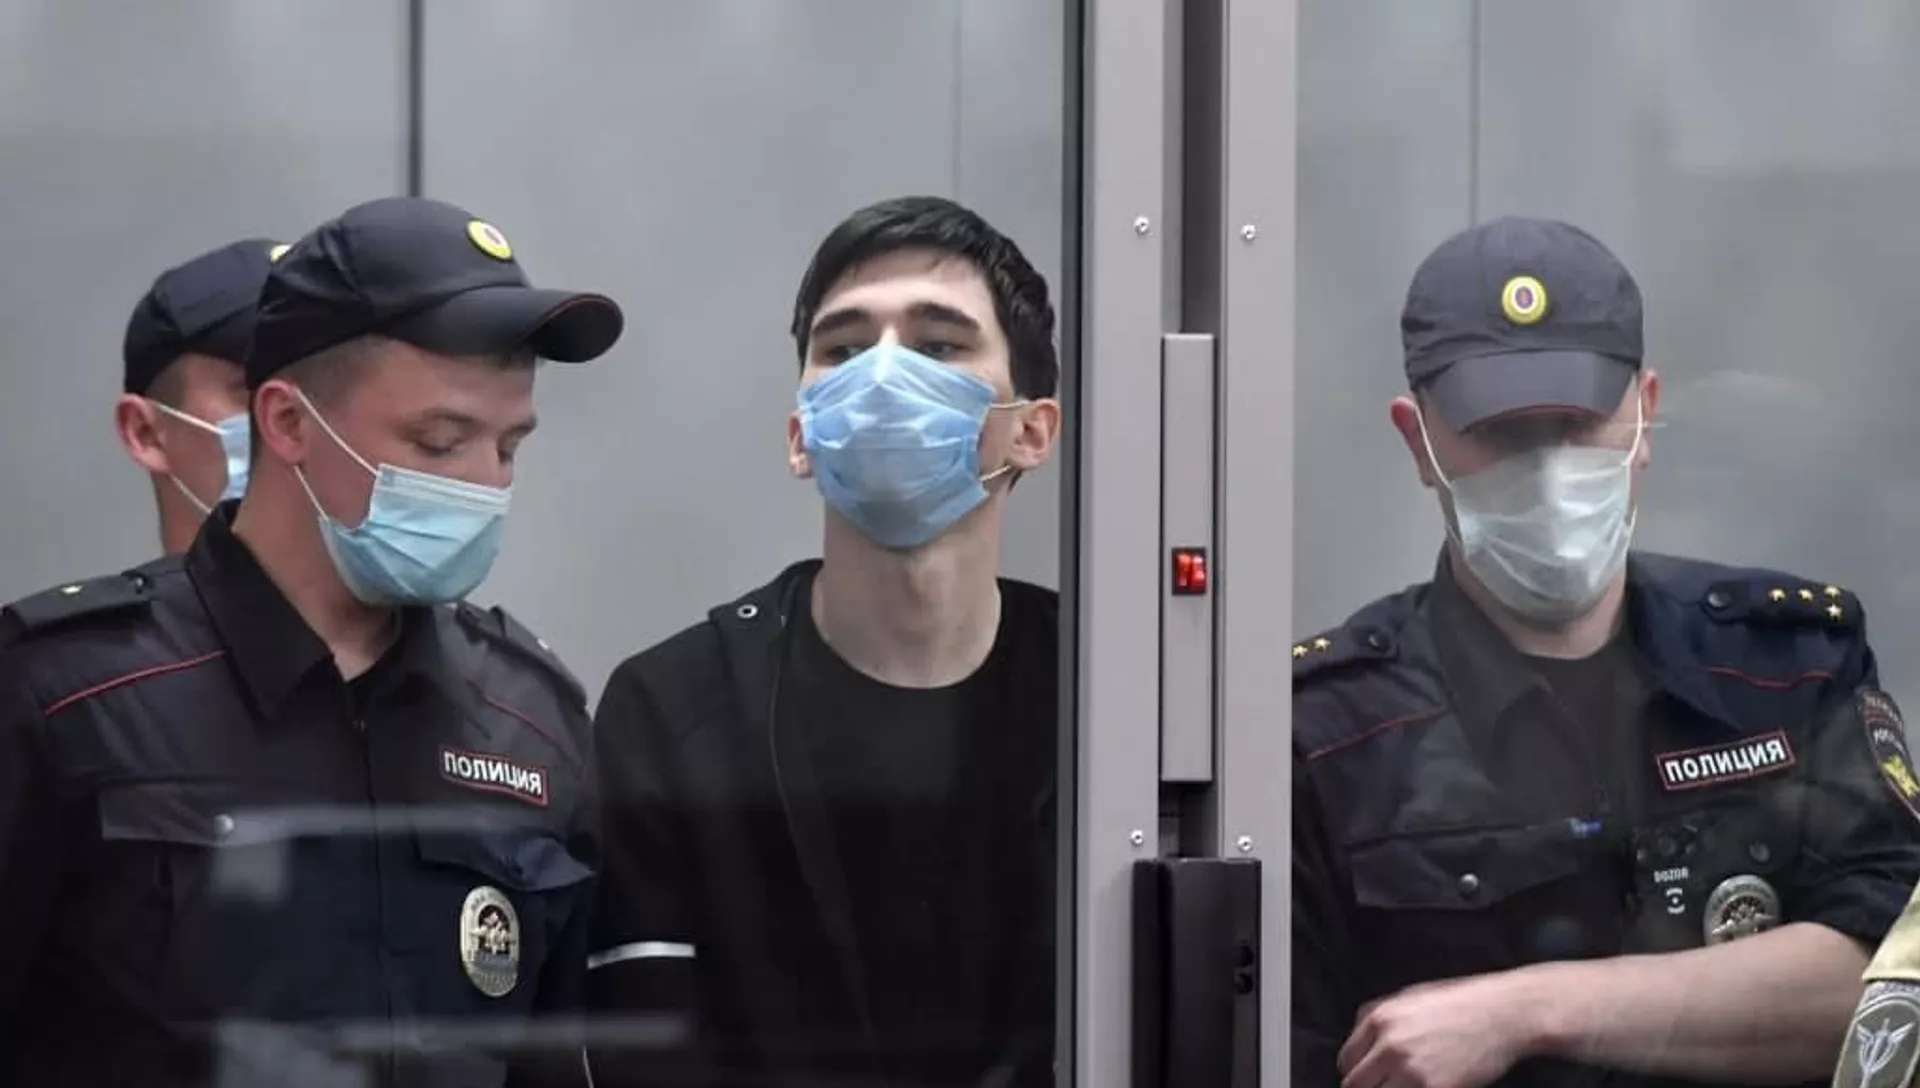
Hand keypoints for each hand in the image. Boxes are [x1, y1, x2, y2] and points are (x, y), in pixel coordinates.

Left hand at [1337, 971, 1546, 1087]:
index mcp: (1379, 1019)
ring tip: (1406, 1084)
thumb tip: (1358, 1040)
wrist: (1504, 1013)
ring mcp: (1410, 1070)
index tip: (1369, 1078)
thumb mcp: (1410, 997)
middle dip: (1369, 1087)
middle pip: (1355, 1084)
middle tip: (1388, 1084)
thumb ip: (1378, 1018)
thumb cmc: (1462, 1002)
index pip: (1346, 1059)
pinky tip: (1427, 1086)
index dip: (1357, 1072)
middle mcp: (1389, 1044)